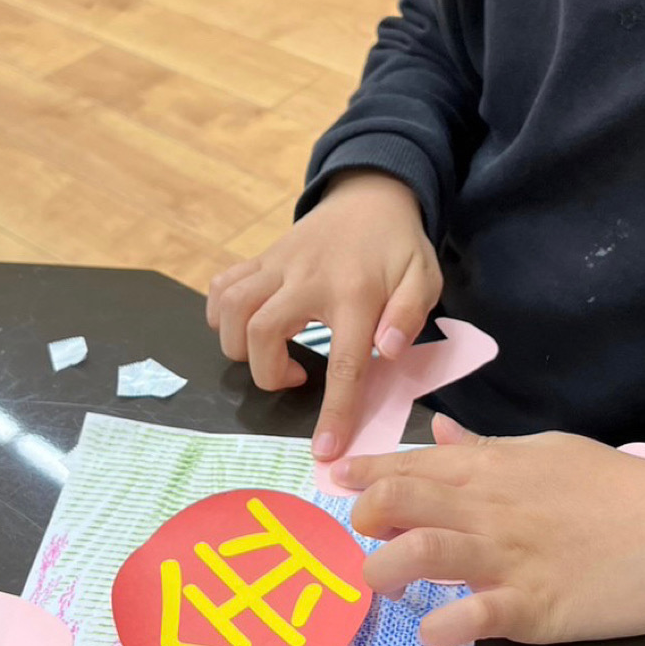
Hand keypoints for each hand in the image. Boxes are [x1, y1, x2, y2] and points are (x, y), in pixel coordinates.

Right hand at [207, 171, 441, 461]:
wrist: (369, 195)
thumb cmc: (398, 248)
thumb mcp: (424, 277)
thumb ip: (409, 315)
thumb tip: (388, 352)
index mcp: (355, 295)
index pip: (343, 364)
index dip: (333, 411)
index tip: (323, 449)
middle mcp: (307, 279)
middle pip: (261, 332)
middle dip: (266, 372)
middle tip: (293, 377)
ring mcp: (277, 265)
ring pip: (233, 309)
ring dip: (239, 345)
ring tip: (267, 354)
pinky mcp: (260, 259)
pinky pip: (222, 286)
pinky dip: (220, 313)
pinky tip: (243, 327)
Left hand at [334, 415, 644, 645]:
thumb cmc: (615, 488)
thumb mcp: (547, 451)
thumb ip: (487, 448)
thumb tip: (442, 431)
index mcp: (490, 470)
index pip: (409, 464)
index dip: (364, 472)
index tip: (335, 479)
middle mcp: (486, 509)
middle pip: (398, 501)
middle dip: (364, 517)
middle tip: (366, 536)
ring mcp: (506, 557)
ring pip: (419, 552)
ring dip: (384, 570)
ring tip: (384, 584)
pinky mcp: (530, 606)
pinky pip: (470, 615)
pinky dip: (439, 628)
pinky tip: (433, 632)